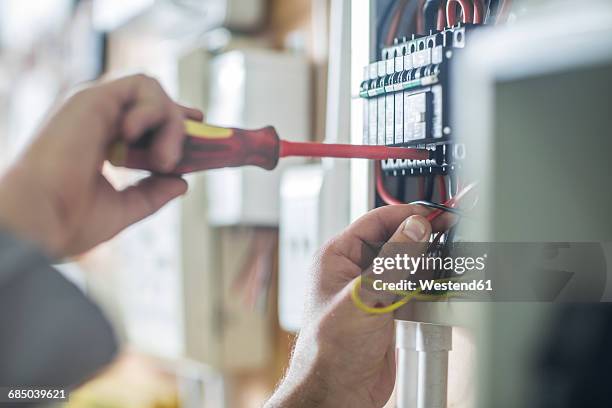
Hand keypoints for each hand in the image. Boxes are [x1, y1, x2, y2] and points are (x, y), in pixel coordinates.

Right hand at [0, 74, 202, 256]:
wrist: (41, 221)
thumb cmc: (71, 220)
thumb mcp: (125, 207)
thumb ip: (153, 192)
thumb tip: (182, 183)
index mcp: (102, 142)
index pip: (146, 120)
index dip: (174, 122)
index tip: (198, 131)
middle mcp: (99, 121)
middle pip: (154, 103)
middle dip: (179, 125)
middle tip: (179, 160)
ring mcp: (96, 108)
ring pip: (153, 92)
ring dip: (171, 124)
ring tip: (164, 160)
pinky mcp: (93, 98)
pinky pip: (142, 85)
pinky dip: (157, 110)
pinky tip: (149, 145)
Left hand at [266, 205, 450, 407]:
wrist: (338, 391)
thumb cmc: (329, 349)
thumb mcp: (364, 297)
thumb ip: (393, 261)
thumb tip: (415, 228)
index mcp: (337, 257)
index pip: (375, 221)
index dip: (405, 215)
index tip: (433, 215)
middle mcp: (353, 270)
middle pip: (393, 240)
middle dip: (420, 236)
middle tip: (448, 231)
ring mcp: (371, 289)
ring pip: (405, 263)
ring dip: (426, 259)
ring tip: (449, 253)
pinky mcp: (387, 309)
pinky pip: (411, 287)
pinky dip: (427, 283)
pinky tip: (441, 281)